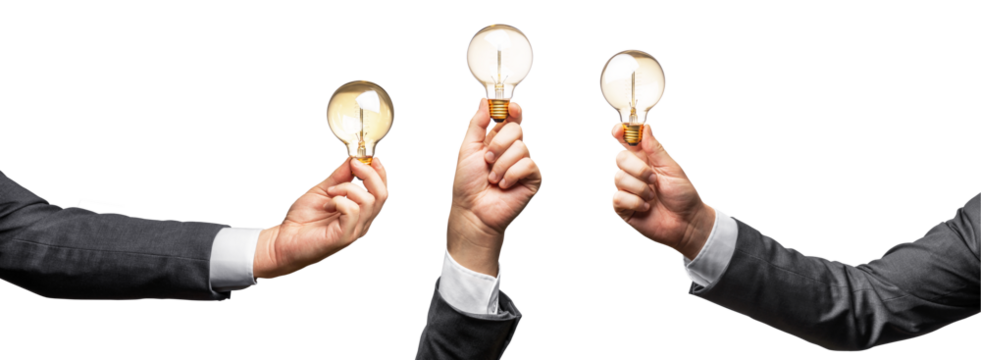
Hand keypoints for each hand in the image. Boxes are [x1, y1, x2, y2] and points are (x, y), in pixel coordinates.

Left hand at [254, 156, 388, 279]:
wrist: (282, 240)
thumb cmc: (302, 219)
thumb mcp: (324, 189)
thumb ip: (340, 175)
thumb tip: (354, 158)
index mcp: (360, 211)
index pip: (382, 190)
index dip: (379, 171)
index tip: (366, 157)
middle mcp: (362, 222)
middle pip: (382, 195)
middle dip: (370, 174)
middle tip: (353, 166)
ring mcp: (355, 230)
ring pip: (368, 201)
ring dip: (347, 188)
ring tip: (330, 192)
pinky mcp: (344, 236)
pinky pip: (352, 211)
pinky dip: (339, 200)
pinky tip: (327, 204)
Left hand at [447, 97, 542, 275]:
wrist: (473, 211)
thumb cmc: (468, 184)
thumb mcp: (467, 148)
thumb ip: (477, 123)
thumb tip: (485, 100)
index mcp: (498, 139)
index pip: (512, 116)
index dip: (513, 109)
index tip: (510, 106)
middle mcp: (513, 149)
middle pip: (516, 128)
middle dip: (498, 144)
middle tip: (487, 160)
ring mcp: (524, 164)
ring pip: (521, 148)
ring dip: (501, 164)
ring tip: (493, 178)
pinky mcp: (532, 178)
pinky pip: (527, 165)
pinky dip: (511, 174)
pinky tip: (504, 185)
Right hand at [610, 122, 714, 258]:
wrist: (688, 223)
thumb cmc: (683, 194)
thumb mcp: (672, 168)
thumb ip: (656, 148)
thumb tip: (645, 126)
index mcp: (644, 158)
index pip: (625, 141)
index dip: (619, 132)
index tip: (619, 130)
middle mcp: (632, 172)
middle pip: (619, 157)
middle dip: (637, 168)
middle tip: (653, 179)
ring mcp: (626, 190)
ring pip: (618, 178)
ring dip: (640, 188)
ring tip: (652, 197)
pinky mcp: (622, 207)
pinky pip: (618, 198)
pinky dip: (635, 202)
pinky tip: (646, 208)